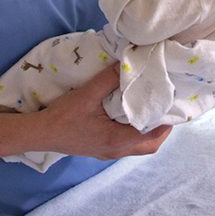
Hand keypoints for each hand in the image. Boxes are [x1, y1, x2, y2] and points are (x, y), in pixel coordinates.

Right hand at [39, 65, 171, 159]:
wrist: (41, 133)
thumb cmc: (64, 116)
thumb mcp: (88, 94)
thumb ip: (109, 79)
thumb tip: (129, 64)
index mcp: (117, 141)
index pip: (152, 137)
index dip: (166, 124)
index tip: (173, 105)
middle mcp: (116, 151)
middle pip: (149, 145)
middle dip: (161, 129)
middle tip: (166, 106)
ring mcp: (108, 152)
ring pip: (138, 145)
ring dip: (149, 130)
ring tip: (153, 107)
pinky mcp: (102, 148)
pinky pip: (127, 143)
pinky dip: (136, 131)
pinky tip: (132, 114)